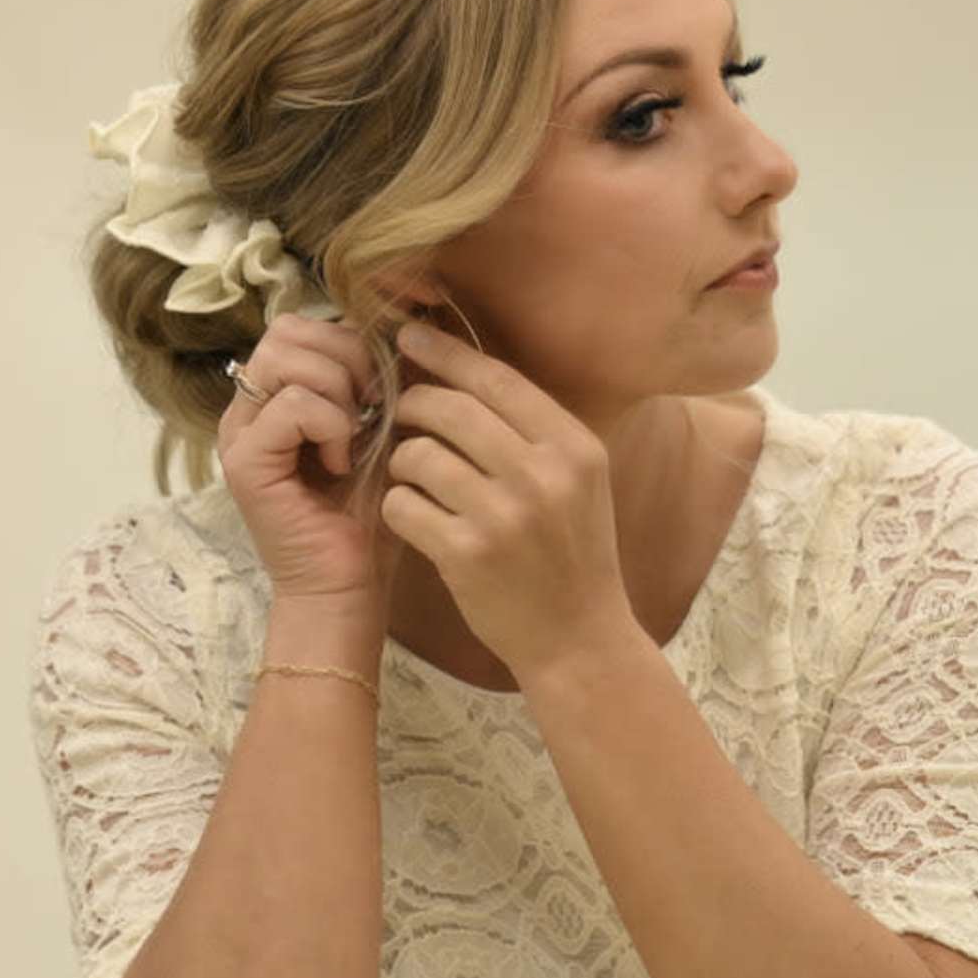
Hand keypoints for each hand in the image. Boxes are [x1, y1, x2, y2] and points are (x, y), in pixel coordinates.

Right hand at [216, 312, 389, 607]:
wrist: (348, 586)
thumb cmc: (368, 515)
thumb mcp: (380, 432)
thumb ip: (375, 383)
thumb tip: (397, 333)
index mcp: (275, 396)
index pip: (300, 327)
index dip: (349, 342)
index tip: (382, 392)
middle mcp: (248, 408)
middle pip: (286, 330)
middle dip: (345, 356)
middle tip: (371, 408)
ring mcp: (239, 433)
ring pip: (285, 357)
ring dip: (338, 389)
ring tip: (354, 437)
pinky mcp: (244, 461)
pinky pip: (292, 405)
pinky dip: (331, 426)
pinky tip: (340, 465)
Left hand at [378, 321, 639, 683]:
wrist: (580, 640)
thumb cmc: (573, 557)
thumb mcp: (580, 484)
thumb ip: (535, 433)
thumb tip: (465, 375)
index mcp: (575, 448)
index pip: (498, 380)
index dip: (447, 352)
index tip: (410, 337)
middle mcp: (543, 476)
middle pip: (450, 409)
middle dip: (413, 404)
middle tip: (399, 411)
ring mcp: (503, 516)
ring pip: (418, 456)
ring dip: (403, 462)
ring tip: (414, 478)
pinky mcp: (466, 554)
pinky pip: (402, 505)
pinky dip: (398, 507)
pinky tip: (414, 517)